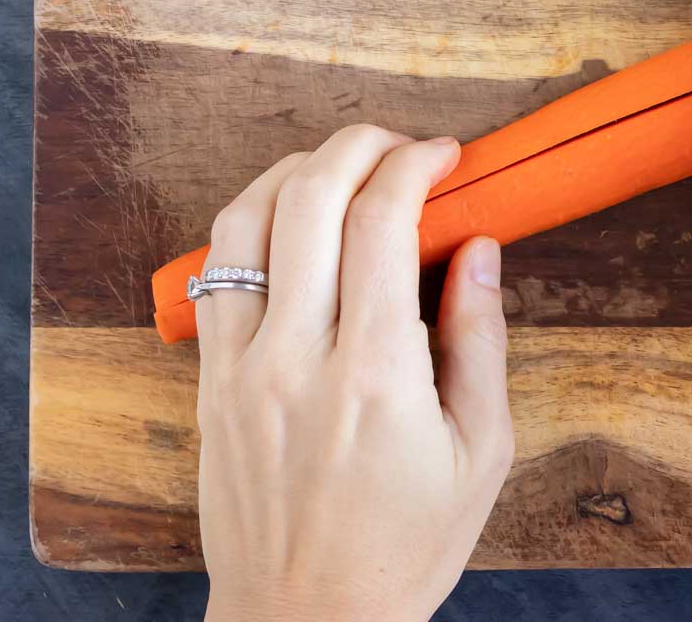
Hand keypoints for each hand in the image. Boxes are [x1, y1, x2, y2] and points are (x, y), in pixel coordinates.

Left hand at [194, 125, 514, 621]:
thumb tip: (480, 247)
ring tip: (341, 170)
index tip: (446, 154)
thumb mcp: (481, 450)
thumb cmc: (405, 546)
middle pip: (309, 198)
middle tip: (399, 145)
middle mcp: (297, 359)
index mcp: (375, 374)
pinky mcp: (209, 385)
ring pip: (245, 221)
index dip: (416, 163)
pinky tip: (292, 227)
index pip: (382, 220)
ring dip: (295, 171)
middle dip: (359, 145)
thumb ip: (482, 338)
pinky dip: (252, 225)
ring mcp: (241, 369)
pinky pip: (217, 274)